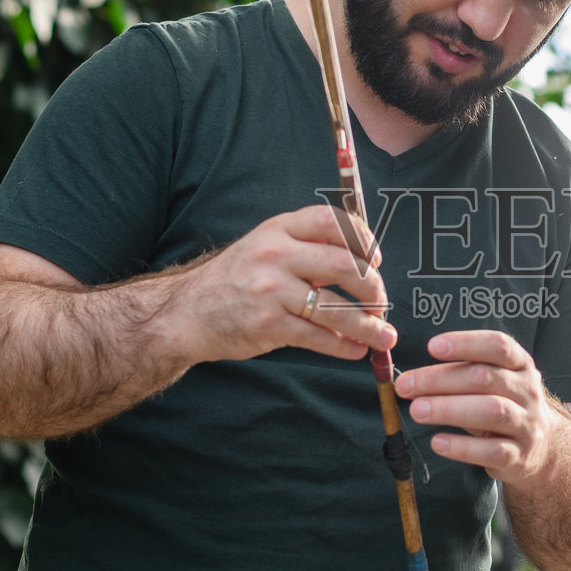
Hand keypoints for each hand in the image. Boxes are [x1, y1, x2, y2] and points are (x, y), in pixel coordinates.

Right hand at [179, 204, 395, 362]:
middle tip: (382, 302)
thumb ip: (307, 247)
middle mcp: (275, 255)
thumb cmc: (236, 279)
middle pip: (343, 265)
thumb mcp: (265, 247)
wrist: (186, 312)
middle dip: (373, 287)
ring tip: (384, 336)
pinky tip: (356, 350)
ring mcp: (270, 290)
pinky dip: (342, 346)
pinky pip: (317, 337)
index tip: (377, 259)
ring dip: (367, 325)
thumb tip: (365, 265)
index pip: (330, 220)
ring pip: (335, 308)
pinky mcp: (267, 325)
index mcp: (279, 229)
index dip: (362, 238)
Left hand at [394, 330, 563, 487]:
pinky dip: (462, 447)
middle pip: (486, 378)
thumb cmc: (503, 406)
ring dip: (449, 409)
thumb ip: (461, 374)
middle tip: (405, 386)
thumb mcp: (492, 383)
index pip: (498, 346)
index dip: (466, 343)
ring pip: (491, 411)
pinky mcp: (518, 456)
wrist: (541, 448)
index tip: (432, 346)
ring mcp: (526, 424)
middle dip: (441, 380)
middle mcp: (527, 391)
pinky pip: (491, 450)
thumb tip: (411, 377)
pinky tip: (437, 442)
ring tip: (416, 410)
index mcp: (520, 365)